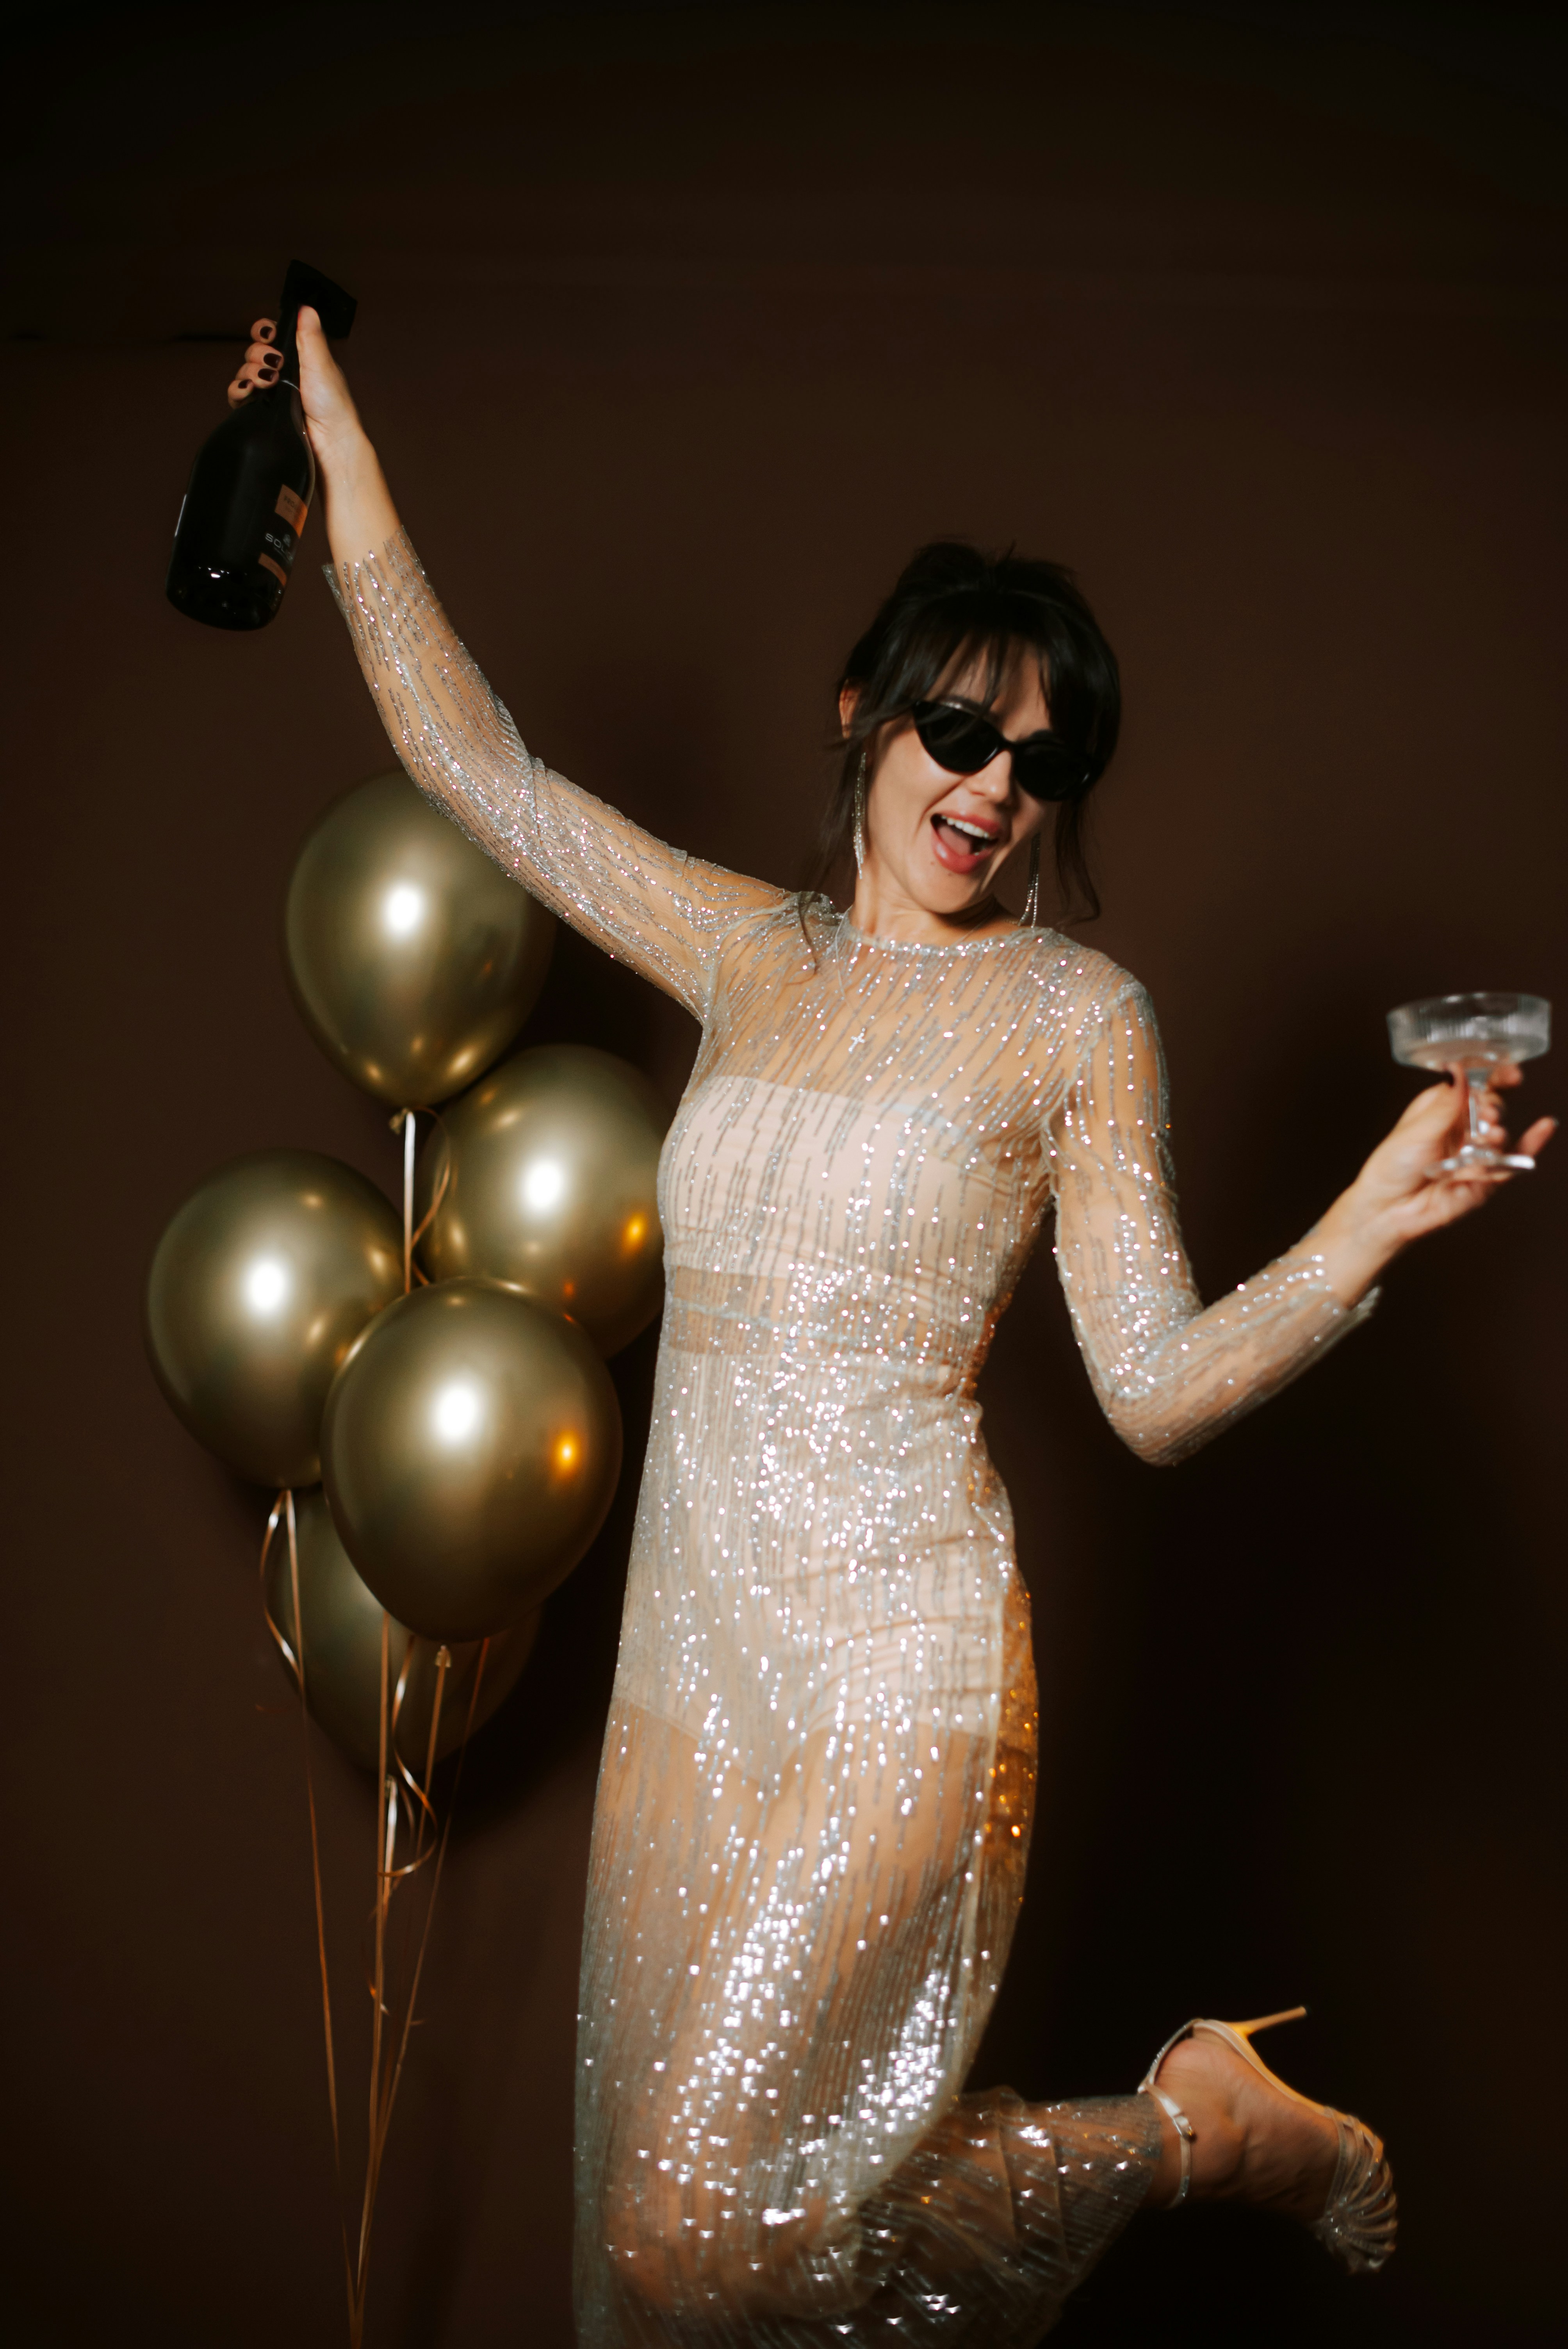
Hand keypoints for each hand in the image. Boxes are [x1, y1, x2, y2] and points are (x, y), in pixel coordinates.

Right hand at [228, 307, 365, 463]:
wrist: (329, 442)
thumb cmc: (333, 406)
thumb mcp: (321, 364)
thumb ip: (310, 336)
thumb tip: (306, 307)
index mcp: (298, 359)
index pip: (272, 336)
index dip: (265, 331)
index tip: (268, 334)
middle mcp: (283, 374)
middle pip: (255, 352)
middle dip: (258, 354)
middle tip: (274, 365)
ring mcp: (271, 394)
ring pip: (245, 372)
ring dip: (249, 372)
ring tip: (266, 382)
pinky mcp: (262, 413)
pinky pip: (239, 396)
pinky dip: (238, 390)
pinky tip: (248, 391)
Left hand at [1314, 1065, 1555, 1302]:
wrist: (1386, 1209)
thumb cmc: (1392, 1166)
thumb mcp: (1418, 1128)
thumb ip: (1447, 1101)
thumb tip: (1458, 1067)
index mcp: (1444, 1108)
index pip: (1476, 1085)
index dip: (1495, 1076)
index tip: (1511, 1073)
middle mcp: (1463, 1128)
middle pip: (1492, 1107)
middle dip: (1493, 1108)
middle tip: (1487, 1115)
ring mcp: (1475, 1153)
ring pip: (1501, 1134)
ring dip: (1500, 1131)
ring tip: (1492, 1135)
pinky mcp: (1485, 1178)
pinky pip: (1513, 1160)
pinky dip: (1531, 1144)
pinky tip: (1545, 1127)